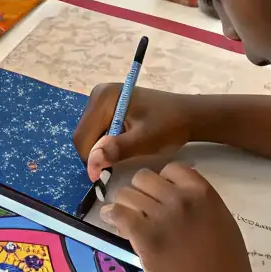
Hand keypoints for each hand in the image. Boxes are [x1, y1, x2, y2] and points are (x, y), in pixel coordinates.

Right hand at [74, 82, 193, 180]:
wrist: (188, 115)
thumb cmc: (169, 125)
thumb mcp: (145, 139)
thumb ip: (118, 149)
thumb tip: (92, 161)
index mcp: (104, 97)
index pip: (83, 135)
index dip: (90, 159)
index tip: (102, 177)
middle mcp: (98, 94)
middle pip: (83, 134)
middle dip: (95, 154)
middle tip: (115, 166)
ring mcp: (102, 99)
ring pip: (88, 134)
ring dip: (100, 149)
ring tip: (122, 155)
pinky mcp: (107, 106)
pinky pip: (96, 130)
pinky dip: (104, 143)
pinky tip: (122, 146)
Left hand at [104, 165, 261, 271]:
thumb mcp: (221, 224)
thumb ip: (199, 204)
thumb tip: (174, 192)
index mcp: (204, 194)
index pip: (171, 169)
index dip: (161, 183)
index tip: (158, 198)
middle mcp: (183, 200)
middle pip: (144, 179)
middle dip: (139, 194)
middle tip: (140, 214)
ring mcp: (164, 218)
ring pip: (127, 194)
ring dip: (124, 206)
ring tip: (125, 222)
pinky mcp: (147, 239)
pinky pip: (118, 213)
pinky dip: (111, 216)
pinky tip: (113, 223)